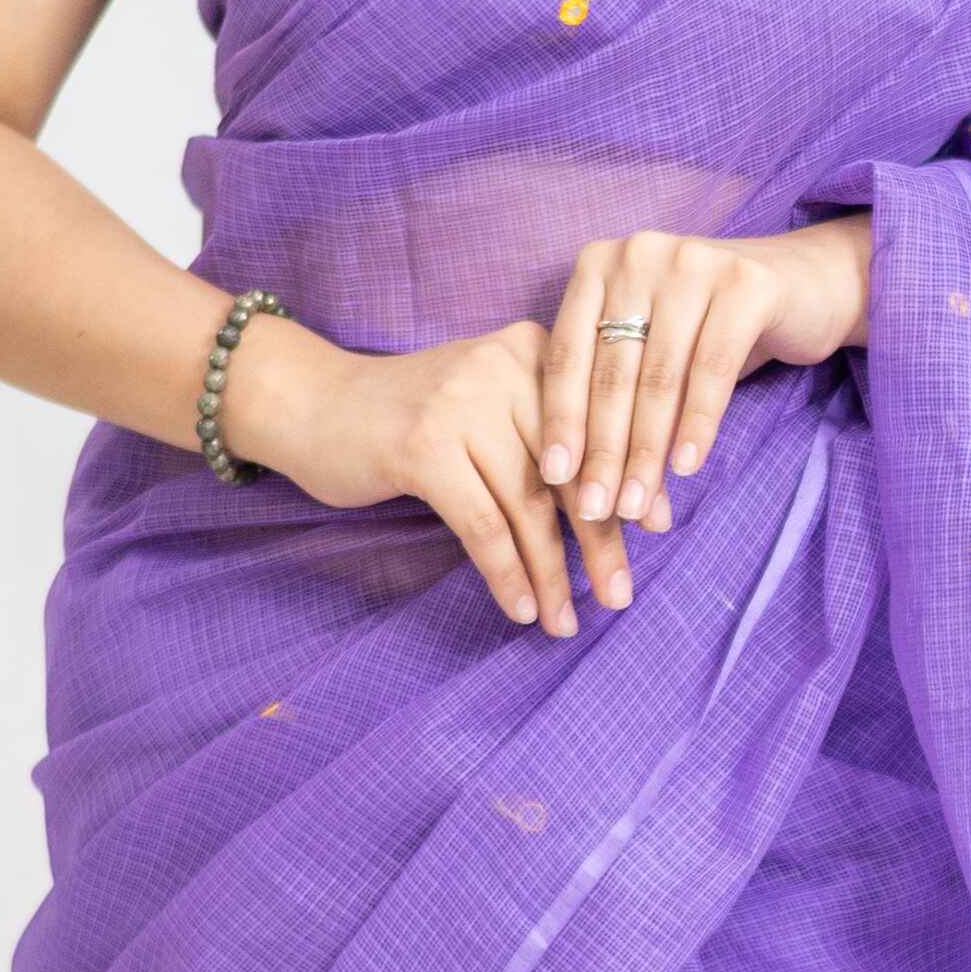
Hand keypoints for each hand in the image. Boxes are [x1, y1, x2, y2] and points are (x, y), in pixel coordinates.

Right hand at [213, 306, 633, 636]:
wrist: (311, 402)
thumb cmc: (411, 416)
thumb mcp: (488, 406)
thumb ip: (548, 438)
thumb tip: (627, 507)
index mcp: (534, 350)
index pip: (597, 423)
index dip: (630, 480)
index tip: (659, 530)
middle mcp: (505, 367)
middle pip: (572, 467)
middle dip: (602, 538)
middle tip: (622, 594)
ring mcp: (462, 405)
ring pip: (530, 505)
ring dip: (554, 573)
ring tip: (571, 621)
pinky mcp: (424, 447)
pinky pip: (483, 526)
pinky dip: (507, 575)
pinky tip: (524, 609)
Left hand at [535, 214, 871, 533]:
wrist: (805, 286)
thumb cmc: (713, 330)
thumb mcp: (657, 357)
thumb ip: (623, 407)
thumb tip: (597, 496)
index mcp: (598, 264)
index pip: (568, 353)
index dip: (561, 420)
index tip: (556, 479)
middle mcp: (638, 253)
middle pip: (612, 370)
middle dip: (604, 450)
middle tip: (599, 510)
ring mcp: (692, 261)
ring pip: (659, 376)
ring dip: (646, 450)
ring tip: (639, 505)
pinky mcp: (745, 283)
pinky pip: (712, 368)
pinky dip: (698, 423)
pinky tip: (688, 466)